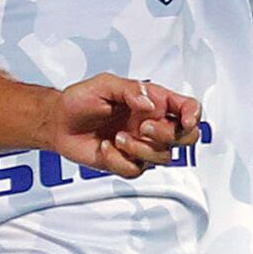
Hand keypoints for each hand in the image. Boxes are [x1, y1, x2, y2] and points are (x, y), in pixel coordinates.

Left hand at [48, 75, 203, 179]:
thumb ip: (130, 90)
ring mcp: (142, 146)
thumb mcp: (105, 84)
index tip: (185, 119)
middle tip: (143, 127)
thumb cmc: (81, 100)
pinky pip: (136, 170)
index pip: (187, 108)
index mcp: (154, 102)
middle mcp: (152, 124)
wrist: (59, 122)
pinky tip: (106, 147)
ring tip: (117, 137)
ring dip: (140, 149)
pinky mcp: (127, 162)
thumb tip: (149, 104)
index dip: (193, 114)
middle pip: (186, 138)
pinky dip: (119, 160)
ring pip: (163, 157)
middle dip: (167, 135)